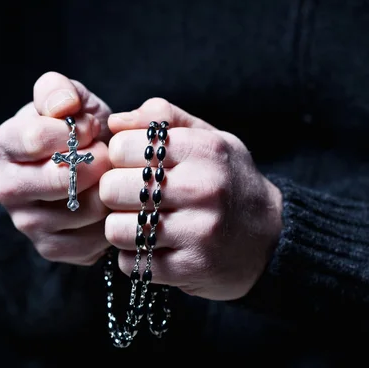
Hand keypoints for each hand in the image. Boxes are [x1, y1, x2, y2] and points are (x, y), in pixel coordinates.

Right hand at [0, 72, 112, 264]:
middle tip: (107, 154)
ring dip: (108, 190)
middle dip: (97, 162)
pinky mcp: (50, 248)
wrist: (89, 168)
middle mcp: (5, 187)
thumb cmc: (78, 131)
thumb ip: (58, 91)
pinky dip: (111, 219)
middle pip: (60, 179)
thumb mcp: (69, 100)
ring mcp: (26, 223)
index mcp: (3, 145)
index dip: (77, 131)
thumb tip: (63, 107)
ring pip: (84, 210)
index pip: (37, 138)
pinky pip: (93, 239)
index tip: (91, 128)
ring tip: (108, 176)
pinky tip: (108, 202)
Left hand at [101, 98, 282, 299]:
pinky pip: (131, 263)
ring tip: (141, 224)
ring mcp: (199, 232)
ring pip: (116, 229)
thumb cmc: (228, 181)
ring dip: (121, 229)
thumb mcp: (208, 137)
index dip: (118, 156)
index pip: (121, 146)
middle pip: (112, 188)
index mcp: (204, 149)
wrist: (273, 238)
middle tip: (131, 197)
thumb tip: (115, 122)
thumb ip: (163, 118)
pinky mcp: (192, 268)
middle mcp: (203, 188)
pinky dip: (134, 258)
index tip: (132, 164)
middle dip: (114, 193)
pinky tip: (153, 248)